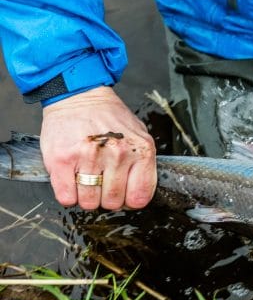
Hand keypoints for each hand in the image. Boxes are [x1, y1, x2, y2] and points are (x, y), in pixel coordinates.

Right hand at [39, 86, 156, 209]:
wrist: (79, 96)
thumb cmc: (109, 117)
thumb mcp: (139, 135)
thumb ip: (143, 163)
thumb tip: (139, 195)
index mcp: (140, 150)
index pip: (139, 197)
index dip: (129, 201)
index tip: (123, 196)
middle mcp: (117, 154)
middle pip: (112, 202)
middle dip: (106, 198)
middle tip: (101, 183)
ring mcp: (89, 157)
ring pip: (89, 203)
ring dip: (86, 197)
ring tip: (86, 179)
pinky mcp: (62, 160)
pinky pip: (66, 198)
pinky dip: (68, 195)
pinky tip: (71, 181)